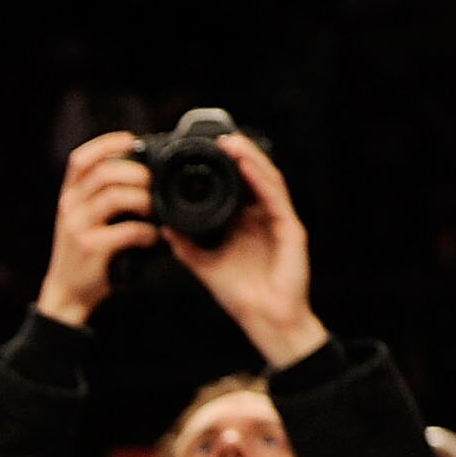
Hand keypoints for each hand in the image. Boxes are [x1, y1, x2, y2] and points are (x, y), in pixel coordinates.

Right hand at [35, 132, 157, 328]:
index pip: (81, 159)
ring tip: (155, 208)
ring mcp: (77, 227)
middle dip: (135, 172)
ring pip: (114, 196)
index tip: (132, 140)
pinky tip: (152, 237)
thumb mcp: (82, 220)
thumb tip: (141, 174)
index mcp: (69, 196)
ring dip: (142, 198)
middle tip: (154, 182)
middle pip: (103, 172)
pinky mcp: (90, 248)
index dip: (107, 144)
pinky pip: (125, 230)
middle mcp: (69, 207)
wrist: (67, 293)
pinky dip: (146, 232)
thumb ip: (100, 197)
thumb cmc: (83, 255)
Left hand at [163, 134, 328, 368]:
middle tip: (218, 136)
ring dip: (249, 159)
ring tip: (231, 142)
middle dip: (238, 154)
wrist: (266, 320)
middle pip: (254, 175)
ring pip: (267, 179)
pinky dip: (261, 179)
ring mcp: (280, 220)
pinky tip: (247, 165)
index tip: (203, 151)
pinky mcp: (291, 228)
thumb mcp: (205, 265)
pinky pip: (276, 197)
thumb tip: (163, 228)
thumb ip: (186, 246)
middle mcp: (265, 217)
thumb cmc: (241, 296)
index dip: (224, 166)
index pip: (237, 185)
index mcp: (247, 222)